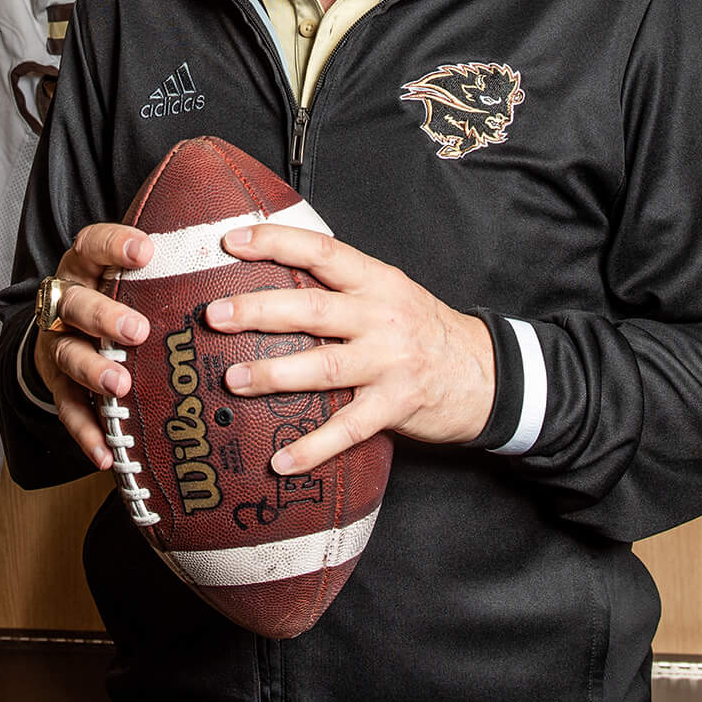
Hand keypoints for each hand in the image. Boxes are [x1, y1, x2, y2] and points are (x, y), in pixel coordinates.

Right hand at [33, 222, 155, 469]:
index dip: (115, 245)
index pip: (92, 244)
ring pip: (68, 353)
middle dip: (105, 316)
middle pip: (76, 304)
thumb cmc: (118, 293)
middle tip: (138, 330)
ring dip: (93, 371)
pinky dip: (86, 431)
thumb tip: (245, 235)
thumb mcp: (133, 268)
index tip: (147, 250)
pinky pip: (67, 408)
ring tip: (120, 386)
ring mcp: (58, 343)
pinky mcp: (56, 383)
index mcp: (86, 265)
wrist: (64, 326)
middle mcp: (66, 300)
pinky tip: (106, 452)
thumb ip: (172, 256)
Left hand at [203, 222, 494, 475]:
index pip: (321, 251)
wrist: (486, 372)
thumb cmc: (422, 330)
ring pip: (324, 367)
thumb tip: (271, 277)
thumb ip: (341, 286)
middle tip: (215, 316)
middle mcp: (381, 317)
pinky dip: (313, 447)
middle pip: (312, 310)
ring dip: (274, 374)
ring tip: (233, 380)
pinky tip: (280, 460)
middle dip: (259, 311)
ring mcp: (389, 362)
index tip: (230, 241)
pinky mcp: (396, 406)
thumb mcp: (389, 293)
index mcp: (376, 281)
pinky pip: (348, 429)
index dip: (275, 242)